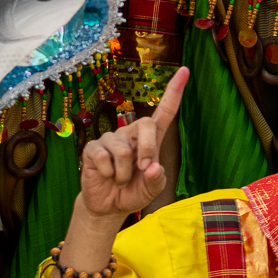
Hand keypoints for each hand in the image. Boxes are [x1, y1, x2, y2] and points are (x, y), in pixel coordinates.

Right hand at [78, 67, 186, 222]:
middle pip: (145, 123)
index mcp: (150, 139)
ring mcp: (110, 139)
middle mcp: (131, 133)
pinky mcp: (93, 148)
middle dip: (148, 150)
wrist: (109, 206)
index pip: (164, 111)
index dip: (174, 91)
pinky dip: (109, 174)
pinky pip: (104, 158)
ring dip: (124, 174)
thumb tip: (151, 167)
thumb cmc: (133, 191)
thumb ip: (157, 179)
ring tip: (119, 179)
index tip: (185, 70)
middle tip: (143, 170)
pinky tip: (106, 176)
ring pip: (124, 150)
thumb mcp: (152, 189)